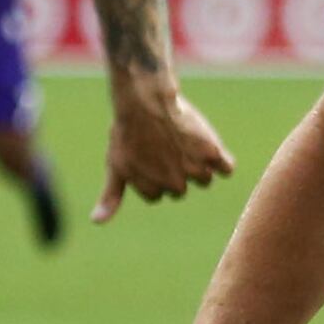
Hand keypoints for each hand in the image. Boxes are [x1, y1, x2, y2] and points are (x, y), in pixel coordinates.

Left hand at [95, 79, 236, 221]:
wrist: (145, 100)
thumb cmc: (126, 132)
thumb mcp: (115, 165)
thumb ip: (111, 196)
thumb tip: (96, 222)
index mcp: (153, 190)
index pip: (159, 193)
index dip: (153, 172)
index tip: (147, 153)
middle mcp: (175, 184)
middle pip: (181, 188)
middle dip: (174, 170)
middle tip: (165, 145)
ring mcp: (195, 169)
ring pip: (204, 180)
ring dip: (197, 165)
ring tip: (183, 143)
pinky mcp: (212, 152)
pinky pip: (227, 168)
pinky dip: (223, 162)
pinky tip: (210, 149)